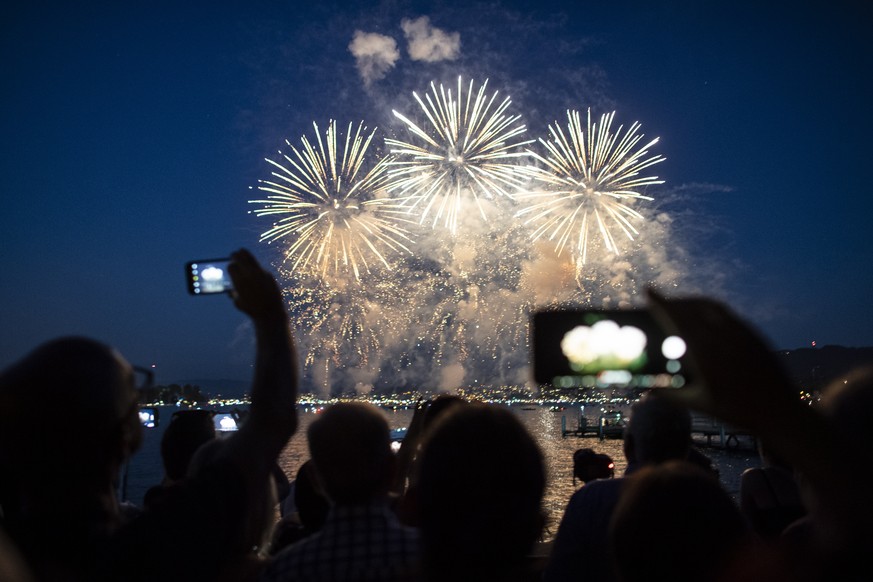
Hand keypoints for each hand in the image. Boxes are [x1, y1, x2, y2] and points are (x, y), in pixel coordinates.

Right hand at [226, 249, 285, 321]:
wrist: (269, 312)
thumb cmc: (251, 309)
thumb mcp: (238, 302)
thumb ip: (233, 292)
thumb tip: (229, 288)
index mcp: (239, 280)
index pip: (231, 266)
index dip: (230, 266)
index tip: (230, 266)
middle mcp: (249, 274)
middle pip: (239, 257)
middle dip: (235, 255)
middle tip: (233, 254)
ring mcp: (260, 272)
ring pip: (250, 257)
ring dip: (244, 254)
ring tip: (241, 251)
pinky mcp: (268, 274)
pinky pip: (259, 267)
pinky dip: (255, 266)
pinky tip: (253, 268)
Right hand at [646, 288, 800, 432]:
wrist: (780, 411)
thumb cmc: (737, 410)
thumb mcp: (700, 404)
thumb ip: (671, 395)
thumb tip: (648, 390)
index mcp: (705, 351)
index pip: (678, 317)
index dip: (661, 302)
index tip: (648, 290)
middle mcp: (722, 335)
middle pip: (693, 306)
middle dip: (674, 301)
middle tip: (662, 303)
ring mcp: (741, 332)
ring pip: (711, 306)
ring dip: (693, 302)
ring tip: (682, 307)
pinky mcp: (753, 334)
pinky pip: (727, 313)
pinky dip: (710, 309)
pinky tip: (707, 320)